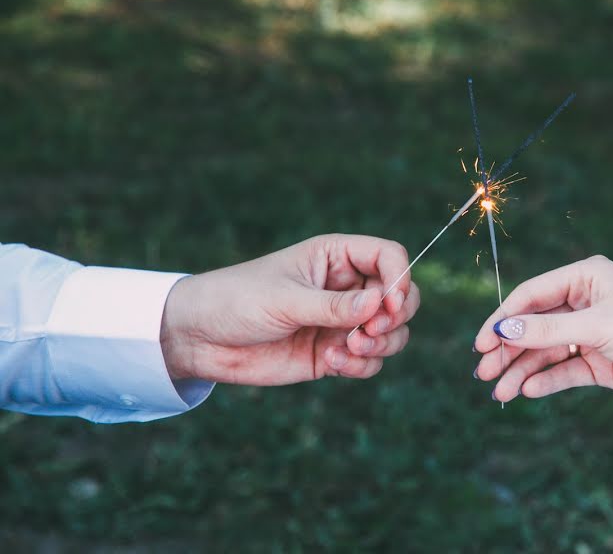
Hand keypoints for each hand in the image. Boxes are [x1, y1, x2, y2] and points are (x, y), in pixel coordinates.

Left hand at [159, 234, 419, 383]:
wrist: (200, 339)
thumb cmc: (238, 301)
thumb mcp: (285, 300)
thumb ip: (334, 306)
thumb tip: (381, 303)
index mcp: (336, 257)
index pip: (389, 256)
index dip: (400, 279)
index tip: (389, 306)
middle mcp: (346, 287)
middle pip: (400, 296)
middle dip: (395, 318)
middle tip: (371, 332)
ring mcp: (342, 321)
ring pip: (391, 333)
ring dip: (380, 345)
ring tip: (350, 351)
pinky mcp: (334, 352)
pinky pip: (369, 361)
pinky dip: (361, 366)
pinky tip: (332, 364)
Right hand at [473, 255, 612, 404]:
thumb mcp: (595, 327)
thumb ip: (546, 330)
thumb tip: (502, 330)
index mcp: (584, 278)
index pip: (530, 296)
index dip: (502, 319)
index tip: (480, 343)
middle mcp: (585, 303)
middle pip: (534, 326)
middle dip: (508, 349)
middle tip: (482, 373)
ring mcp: (592, 334)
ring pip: (546, 352)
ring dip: (522, 370)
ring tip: (500, 392)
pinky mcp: (601, 362)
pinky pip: (565, 370)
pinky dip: (546, 380)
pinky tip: (528, 391)